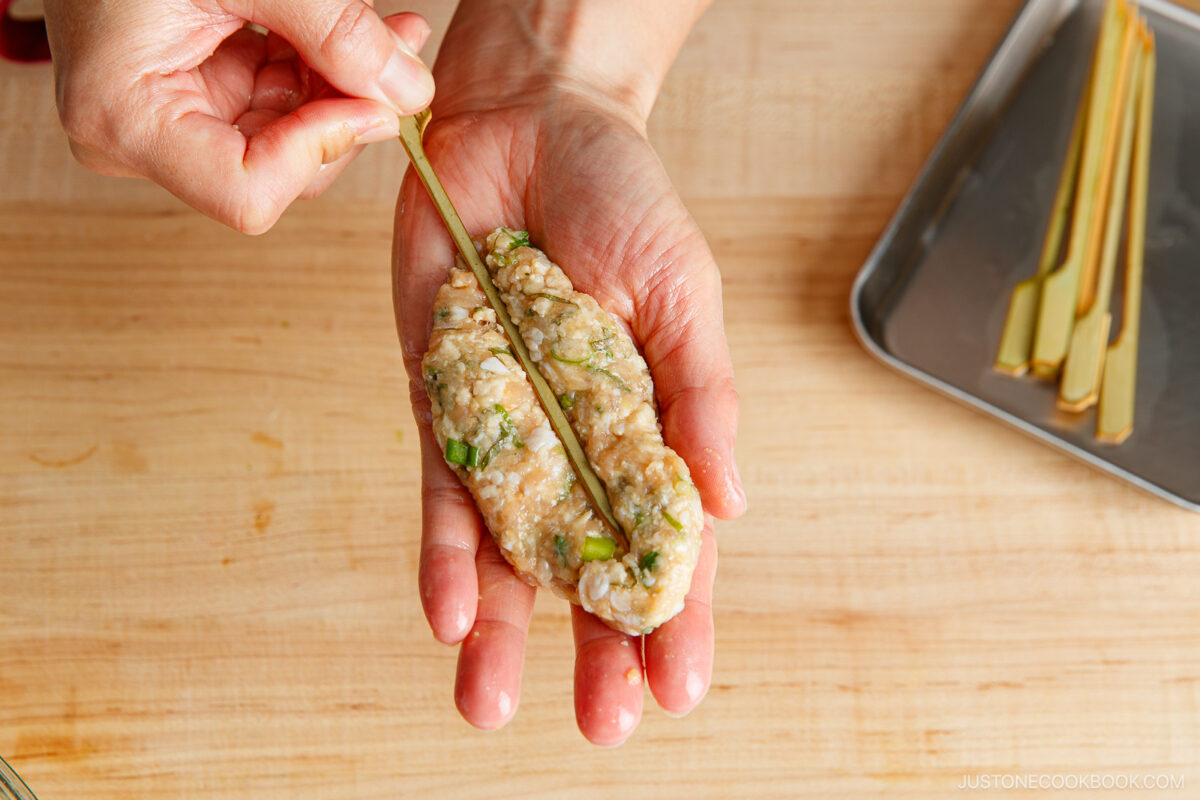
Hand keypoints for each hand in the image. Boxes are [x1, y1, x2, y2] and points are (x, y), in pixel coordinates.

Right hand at [43, 0, 434, 232]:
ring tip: (386, 29)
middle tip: (397, 49)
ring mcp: (169, 122)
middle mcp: (140, 140)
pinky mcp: (195, 97)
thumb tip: (408, 90)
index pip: (248, 193)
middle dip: (345, 111)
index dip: (321, 150)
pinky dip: (319, 69)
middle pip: (280, 172)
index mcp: (124, 118)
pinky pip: (276, 105)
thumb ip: (331, 29)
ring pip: (290, 141)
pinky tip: (352, 28)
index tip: (374, 100)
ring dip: (344, 86)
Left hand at [392, 0, 741, 745]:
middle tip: (602, 725)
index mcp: (651, 426)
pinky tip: (448, 610)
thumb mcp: (684, 294)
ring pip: (506, 549)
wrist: (526, 123)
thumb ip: (704, 396)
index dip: (676, 615)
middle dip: (594, 647)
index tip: (680, 687)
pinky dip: (445, 549)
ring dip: (499, 628)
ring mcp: (509, 427)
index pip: (668, 541)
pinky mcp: (441, 399)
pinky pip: (440, 488)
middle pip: (587, 564)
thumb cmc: (624, 201)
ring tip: (490, 702)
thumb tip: (729, 502)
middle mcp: (579, 442)